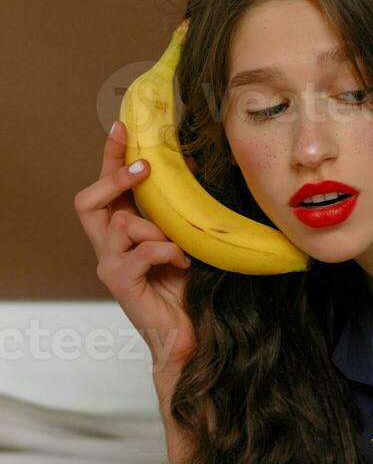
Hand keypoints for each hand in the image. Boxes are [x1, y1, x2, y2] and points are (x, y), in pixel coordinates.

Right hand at [74, 120, 197, 372]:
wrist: (187, 336)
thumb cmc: (187, 291)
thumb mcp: (186, 240)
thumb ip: (179, 211)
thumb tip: (195, 164)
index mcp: (122, 233)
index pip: (106, 187)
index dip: (111, 156)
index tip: (124, 126)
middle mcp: (108, 247)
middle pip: (88, 201)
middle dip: (115, 179)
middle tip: (145, 170)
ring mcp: (110, 265)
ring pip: (120, 224)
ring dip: (155, 228)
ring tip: (179, 246)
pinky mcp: (120, 283)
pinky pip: (141, 251)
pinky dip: (167, 251)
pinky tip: (183, 264)